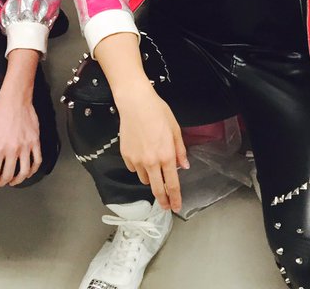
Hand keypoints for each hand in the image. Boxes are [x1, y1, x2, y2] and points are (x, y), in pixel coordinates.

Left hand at [0, 97, 41, 194]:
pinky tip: (27, 172)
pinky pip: (37, 161)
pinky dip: (33, 170)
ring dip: (17, 180)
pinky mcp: (35, 142)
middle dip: (2, 183)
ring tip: (12, 181)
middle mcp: (13, 149)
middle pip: (8, 175)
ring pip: (24, 171)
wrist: (15, 101)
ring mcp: (26, 146)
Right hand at [115, 82, 188, 210]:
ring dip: (150, 177)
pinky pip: (134, 168)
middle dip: (163, 200)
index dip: (175, 198)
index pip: (172, 184)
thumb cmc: (157, 112)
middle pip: (157, 189)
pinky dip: (138, 166)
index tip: (176, 207)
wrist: (135, 103)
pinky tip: (141, 153)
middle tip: (166, 206)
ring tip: (152, 163)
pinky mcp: (126, 156)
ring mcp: (137, 160)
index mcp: (166, 156)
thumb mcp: (175, 129)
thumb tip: (184, 166)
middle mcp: (151, 162)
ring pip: (144, 179)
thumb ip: (180, 150)